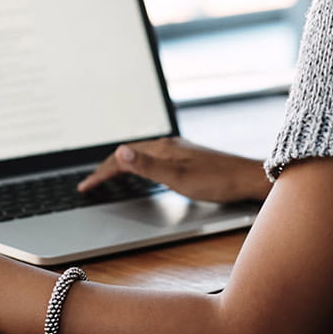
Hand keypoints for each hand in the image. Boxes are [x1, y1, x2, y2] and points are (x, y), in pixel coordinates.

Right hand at [76, 137, 270, 202]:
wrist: (247, 179)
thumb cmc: (216, 181)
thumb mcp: (178, 178)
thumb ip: (147, 167)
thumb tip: (120, 152)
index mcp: (162, 148)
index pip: (121, 159)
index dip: (101, 174)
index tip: (85, 188)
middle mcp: (168, 145)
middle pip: (128, 155)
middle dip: (106, 169)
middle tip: (90, 183)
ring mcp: (178, 150)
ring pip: (140, 157)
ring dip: (121, 167)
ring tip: (108, 178)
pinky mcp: (186, 158)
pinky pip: (152, 159)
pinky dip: (137, 167)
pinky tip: (143, 175)